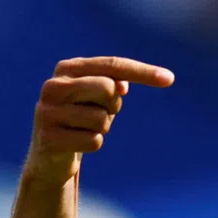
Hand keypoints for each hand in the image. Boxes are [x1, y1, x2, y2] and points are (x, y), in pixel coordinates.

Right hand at [27, 56, 174, 181]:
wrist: (51, 152)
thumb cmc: (82, 116)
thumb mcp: (100, 96)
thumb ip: (114, 82)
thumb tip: (121, 86)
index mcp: (67, 68)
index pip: (112, 65)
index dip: (142, 72)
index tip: (170, 79)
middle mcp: (53, 86)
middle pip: (108, 88)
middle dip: (113, 105)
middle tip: (101, 113)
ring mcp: (47, 111)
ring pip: (102, 119)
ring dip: (102, 128)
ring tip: (84, 128)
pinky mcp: (48, 138)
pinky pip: (94, 141)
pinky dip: (94, 144)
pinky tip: (77, 143)